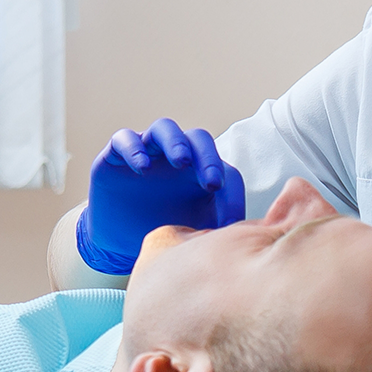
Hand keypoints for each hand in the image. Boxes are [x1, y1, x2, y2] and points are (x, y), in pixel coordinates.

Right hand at [78, 118, 244, 274]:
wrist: (120, 242)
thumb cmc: (162, 231)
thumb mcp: (194, 232)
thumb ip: (221, 227)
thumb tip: (256, 234)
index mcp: (199, 172)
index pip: (222, 168)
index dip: (230, 188)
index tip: (230, 217)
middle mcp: (175, 156)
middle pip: (197, 139)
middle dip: (207, 157)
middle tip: (211, 182)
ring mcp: (147, 151)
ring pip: (164, 128)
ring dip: (175, 142)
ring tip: (180, 161)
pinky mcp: (116, 155)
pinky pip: (125, 139)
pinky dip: (134, 147)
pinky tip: (142, 168)